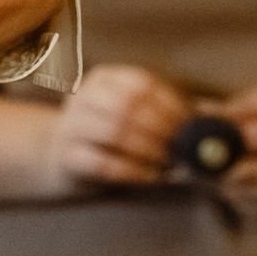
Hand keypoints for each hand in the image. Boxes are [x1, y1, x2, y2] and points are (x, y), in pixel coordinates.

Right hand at [47, 64, 189, 186]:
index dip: (169, 105)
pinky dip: (132, 170)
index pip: (141, 84)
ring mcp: (71, 125)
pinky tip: (150, 176)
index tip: (188, 124)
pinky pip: (104, 163)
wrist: (59, 154)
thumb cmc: (105, 132)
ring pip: (115, 133)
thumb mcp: (124, 110)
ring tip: (168, 163)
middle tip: (180, 148)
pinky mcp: (67, 156)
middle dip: (160, 129)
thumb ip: (153, 112)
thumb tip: (197, 121)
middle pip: (128, 107)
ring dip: (148, 150)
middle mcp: (83, 97)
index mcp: (102, 78)